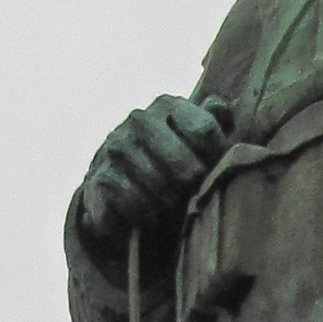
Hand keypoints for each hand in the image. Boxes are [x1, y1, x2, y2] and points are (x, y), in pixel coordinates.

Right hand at [79, 94, 229, 252]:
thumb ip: (210, 122)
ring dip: (172, 205)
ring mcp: (117, 147)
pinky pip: (138, 204)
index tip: (214, 172)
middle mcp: (139, 120)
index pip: (205, 132)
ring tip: (173, 207)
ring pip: (163, 189)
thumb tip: (220, 108)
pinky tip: (152, 215)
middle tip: (194, 197)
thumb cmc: (165, 164)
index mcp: (167, 106)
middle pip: (187, 167)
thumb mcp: (191, 139)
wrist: (113, 186)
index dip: (216, 159)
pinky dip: (149, 215)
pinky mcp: (102, 177)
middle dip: (194, 188)